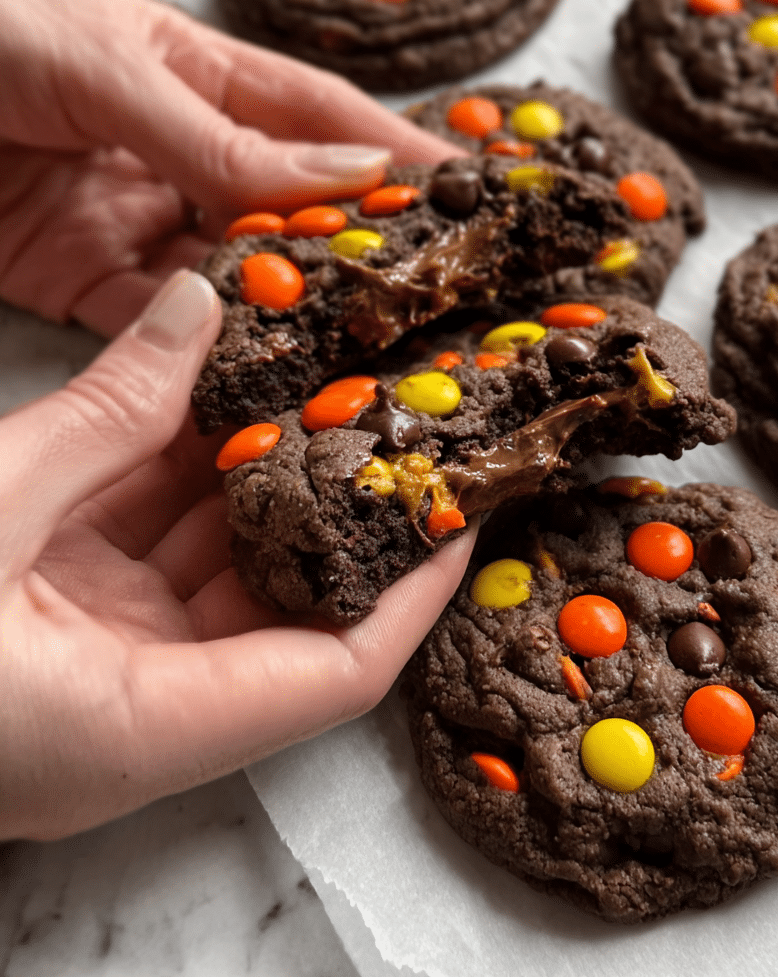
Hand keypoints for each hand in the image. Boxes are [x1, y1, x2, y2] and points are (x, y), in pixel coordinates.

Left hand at [0, 0, 460, 336]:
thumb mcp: (114, 71)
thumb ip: (225, 137)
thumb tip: (347, 183)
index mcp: (207, 79)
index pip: (328, 125)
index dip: (404, 160)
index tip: (478, 199)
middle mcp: (186, 156)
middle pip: (295, 216)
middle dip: (361, 257)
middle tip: (436, 304)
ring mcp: (139, 223)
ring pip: (239, 282)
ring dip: (291, 317)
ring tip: (363, 359)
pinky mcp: (85, 283)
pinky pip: (160, 330)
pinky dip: (206, 359)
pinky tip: (257, 385)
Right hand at [0, 270, 475, 840]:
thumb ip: (104, 410)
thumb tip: (202, 302)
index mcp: (137, 729)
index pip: (334, 673)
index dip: (413, 588)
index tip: (464, 504)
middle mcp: (138, 707)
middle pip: (288, 604)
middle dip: (345, 505)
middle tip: (401, 409)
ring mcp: (100, 659)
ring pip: (219, 560)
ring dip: (264, 473)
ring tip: (327, 379)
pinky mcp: (59, 613)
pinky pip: (150, 541)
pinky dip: (184, 472)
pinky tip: (220, 394)